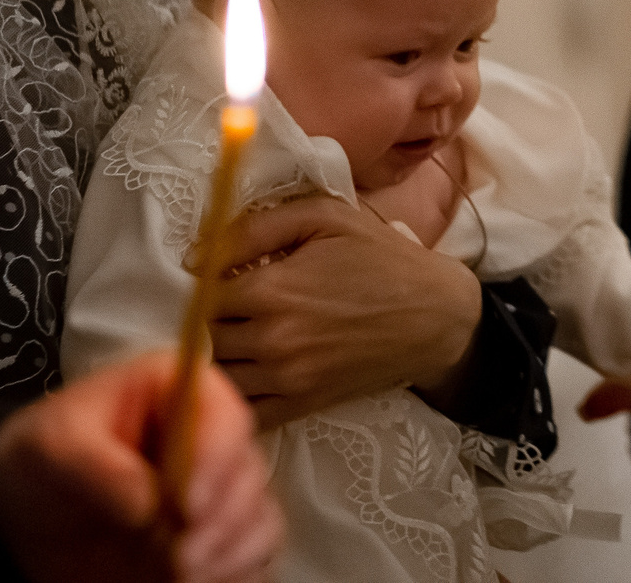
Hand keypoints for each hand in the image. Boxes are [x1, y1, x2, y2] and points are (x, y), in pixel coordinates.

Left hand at [0, 352, 282, 582]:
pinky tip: (190, 582)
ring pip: (259, 518)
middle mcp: (208, 440)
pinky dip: (234, 574)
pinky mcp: (215, 537)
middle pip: (248, 474)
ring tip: (177, 575)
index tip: (184, 507)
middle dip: (220, 521)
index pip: (224, 415)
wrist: (24, 518)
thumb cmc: (37, 462)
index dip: (217, 458)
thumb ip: (92, 463)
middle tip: (177, 556)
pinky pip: (253, 556)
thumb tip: (146, 501)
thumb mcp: (45, 447)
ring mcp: (215, 492)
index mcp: (176, 395)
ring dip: (228, 553)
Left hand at [208, 195, 481, 427]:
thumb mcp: (325, 217)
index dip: (205, 285)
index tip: (221, 279)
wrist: (436, 315)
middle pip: (203, 337)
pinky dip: (235, 400)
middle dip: (210, 321)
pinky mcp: (302, 404)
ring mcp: (285, 378)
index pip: (200, 294)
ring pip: (217, 376)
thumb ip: (254, 227)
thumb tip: (194, 255)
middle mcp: (271, 338)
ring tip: (237, 340)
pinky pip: (245, 413)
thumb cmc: (382, 257)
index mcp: (272, 288)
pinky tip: (246, 377)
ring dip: (218, 359)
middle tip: (230, 308)